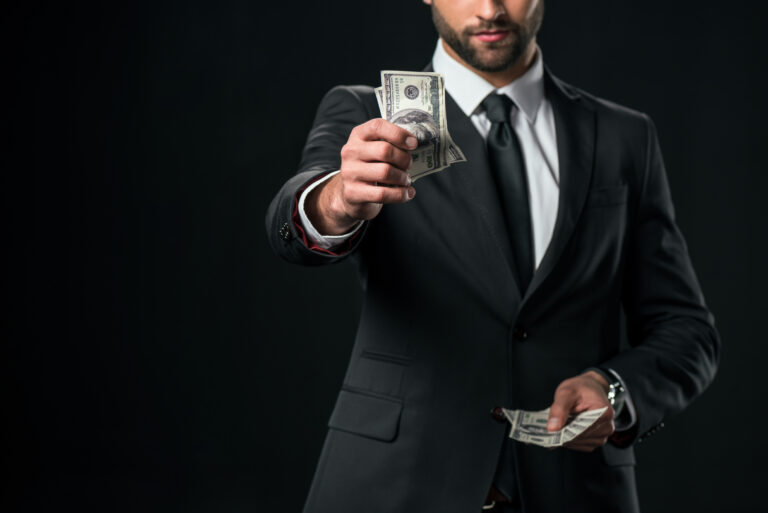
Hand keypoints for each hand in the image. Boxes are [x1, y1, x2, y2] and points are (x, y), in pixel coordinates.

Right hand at [306, 118, 417, 234]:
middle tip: (409, 166)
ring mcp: (349, 172)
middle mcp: (351, 152)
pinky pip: (383, 194)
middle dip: (404, 160)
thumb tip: (413, 145)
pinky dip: (401, 194)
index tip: (413, 144)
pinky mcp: (353, 193)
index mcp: (358, 135)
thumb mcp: (374, 150)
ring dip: (403, 178)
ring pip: (385, 172)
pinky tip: (407, 193)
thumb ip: (390, 143)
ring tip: (406, 180)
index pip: (377, 126)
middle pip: (385, 150)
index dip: (399, 134)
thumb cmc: (369, 168)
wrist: (350, 193)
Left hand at [546, 371, 614, 451]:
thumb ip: (559, 409)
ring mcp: (603, 435)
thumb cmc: (580, 388)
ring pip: (580, 444)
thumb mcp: (566, 392)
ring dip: (566, 438)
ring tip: (555, 429)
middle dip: (563, 435)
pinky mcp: (597, 439)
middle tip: (548, 431)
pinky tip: (562, 432)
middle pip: (581, 438)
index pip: (582, 430)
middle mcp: (607, 427)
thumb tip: (552, 429)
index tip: (550, 433)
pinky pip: (581, 445)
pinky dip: (570, 440)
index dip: (565, 433)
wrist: (590, 387)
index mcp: (604, 413)